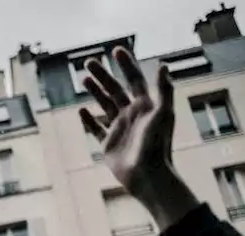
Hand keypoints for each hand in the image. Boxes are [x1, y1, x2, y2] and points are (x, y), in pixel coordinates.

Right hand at [79, 48, 196, 230]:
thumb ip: (164, 90)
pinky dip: (88, 120)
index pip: (134, 80)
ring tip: (83, 79)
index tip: (115, 50)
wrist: (147, 175)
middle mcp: (132, 115)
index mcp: (145, 106)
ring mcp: (119, 130)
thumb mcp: (163, 114)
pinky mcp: (108, 145)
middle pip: (115, 90)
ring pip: (104, 105)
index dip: (126, 65)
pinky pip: (96, 129)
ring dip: (95, 92)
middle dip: (103, 75)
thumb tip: (163, 65)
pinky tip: (81, 111)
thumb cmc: (157, 145)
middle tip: (88, 61)